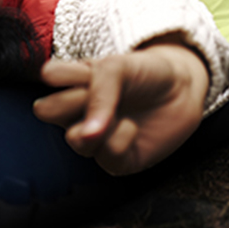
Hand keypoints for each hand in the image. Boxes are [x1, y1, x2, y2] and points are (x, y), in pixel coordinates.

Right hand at [32, 38, 207, 175]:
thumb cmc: (144, 73)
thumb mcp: (118, 68)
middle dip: (71, 101)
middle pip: (45, 110)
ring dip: (98, 124)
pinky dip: (121, 139)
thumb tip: (86, 134)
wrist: (183, 89)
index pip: (47, 76)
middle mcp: (76, 110)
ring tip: (118, 113)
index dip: (63, 74)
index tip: (86, 70)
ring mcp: (94, 136)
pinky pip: (106, 156)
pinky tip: (132, 128)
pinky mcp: (115, 160)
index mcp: (70, 81)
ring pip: (74, 140)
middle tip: (93, 92)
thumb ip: (99, 93)